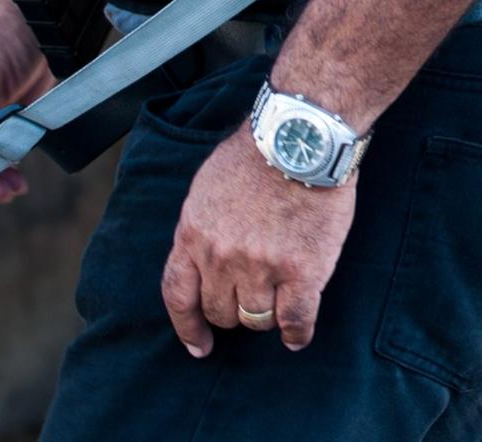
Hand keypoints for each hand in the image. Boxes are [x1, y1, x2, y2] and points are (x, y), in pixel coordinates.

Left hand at [162, 133, 357, 356]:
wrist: (302, 136)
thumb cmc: (258, 153)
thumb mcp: (207, 187)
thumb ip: (200, 228)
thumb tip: (201, 257)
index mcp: (194, 234)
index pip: (178, 295)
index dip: (187, 327)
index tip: (199, 345)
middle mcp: (222, 256)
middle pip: (220, 311)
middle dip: (234, 311)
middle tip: (252, 298)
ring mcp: (261, 266)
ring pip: (256, 319)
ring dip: (266, 315)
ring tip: (280, 299)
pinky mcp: (302, 271)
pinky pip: (295, 320)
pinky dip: (296, 333)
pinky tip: (297, 335)